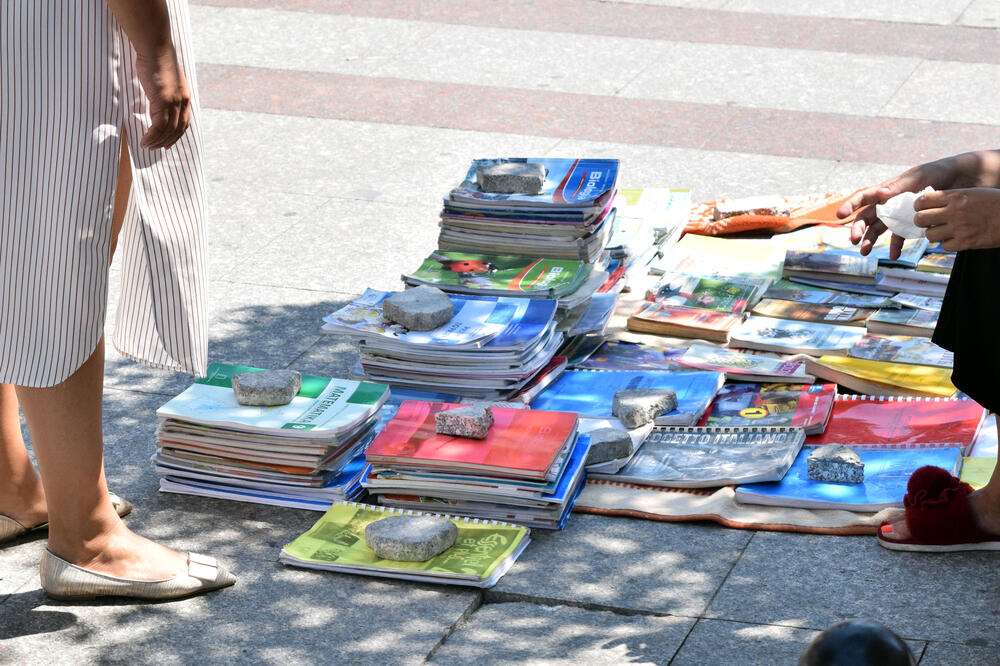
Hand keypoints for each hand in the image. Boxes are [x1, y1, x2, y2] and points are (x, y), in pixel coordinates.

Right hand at [134, 46, 190, 150]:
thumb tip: (158, 99)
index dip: (177, 135)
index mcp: (185, 97)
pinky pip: (159, 126)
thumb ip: (165, 93)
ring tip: (147, 146)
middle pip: (177, 129)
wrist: (155, 49)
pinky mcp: (164, 101)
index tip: (168, 143)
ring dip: (157, 141)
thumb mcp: (165, 81)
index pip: (184, 122)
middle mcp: (183, 101)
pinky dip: (152, 136)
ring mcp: (174, 102)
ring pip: (168, 130)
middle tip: (155, 148)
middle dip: (166, 141)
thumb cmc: (156, 61)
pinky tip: (144, 140)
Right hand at [838, 158, 959, 260]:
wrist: (958, 181)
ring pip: (878, 229)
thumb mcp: (919, 177)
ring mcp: (897, 214)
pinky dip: (895, 246)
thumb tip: (882, 194)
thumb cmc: (937, 173)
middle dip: (858, 228)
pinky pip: (899, 236)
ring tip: (865, 252)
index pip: (864, 197)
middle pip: (867, 217)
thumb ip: (900, 187)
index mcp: (887, 189)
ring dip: (870, 240)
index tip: (840, 215)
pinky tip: (894, 255)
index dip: (851, 205)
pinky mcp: (909, 224)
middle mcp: (888, 203)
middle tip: (854, 240)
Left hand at [913, 188, 999, 250]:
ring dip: (934, 234)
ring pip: (929, 235)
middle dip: (921, 221)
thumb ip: (952, 198)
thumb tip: (931, 203)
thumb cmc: (995, 203)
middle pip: (920, 219)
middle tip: (928, 222)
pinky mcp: (966, 242)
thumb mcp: (973, 193)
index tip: (922, 208)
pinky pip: (944, 246)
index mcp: (956, 196)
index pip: (922, 201)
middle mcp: (954, 212)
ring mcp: (959, 228)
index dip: (918, 206)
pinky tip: (956, 238)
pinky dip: (948, 244)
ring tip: (943, 231)